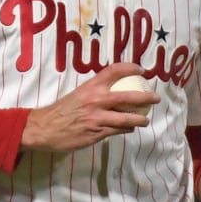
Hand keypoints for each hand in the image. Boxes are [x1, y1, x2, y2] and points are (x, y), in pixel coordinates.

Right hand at [20, 63, 158, 152]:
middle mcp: (97, 100)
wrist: (44, 128)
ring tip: (145, 120)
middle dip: (146, 97)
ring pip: (127, 118)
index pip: (114, 71)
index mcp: (91, 86)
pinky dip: (126, 129)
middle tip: (156, 98)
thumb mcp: (78, 94)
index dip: (131, 68)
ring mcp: (98, 118)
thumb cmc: (61, 111)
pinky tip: (129, 129)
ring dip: (140, 119)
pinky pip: (118, 130)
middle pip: (129, 96)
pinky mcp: (98, 133)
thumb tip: (113, 91)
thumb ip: (95, 92)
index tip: (142, 71)